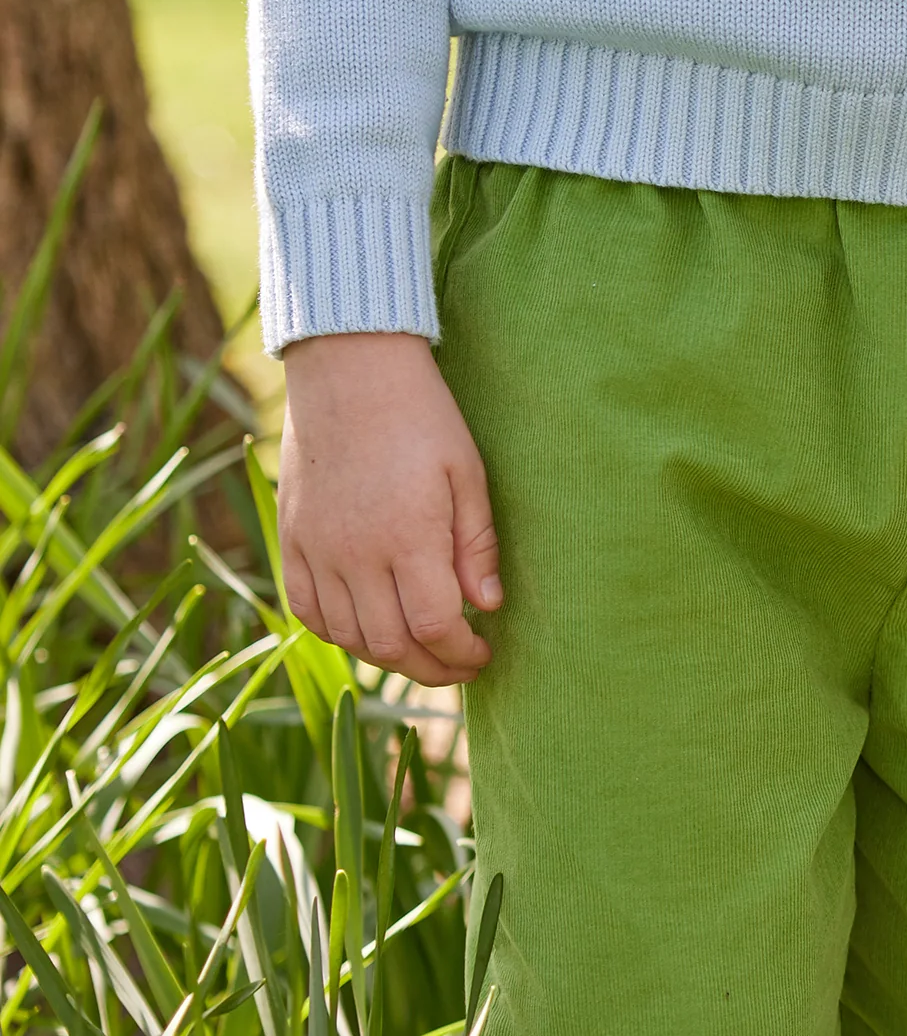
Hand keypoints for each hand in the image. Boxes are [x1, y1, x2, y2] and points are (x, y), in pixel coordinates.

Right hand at [277, 332, 503, 685]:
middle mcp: (354, 554)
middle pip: (390, 644)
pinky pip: (305, 609)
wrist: (348, 368)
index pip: (435, 627)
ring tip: (419, 648)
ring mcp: (314, 549)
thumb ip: (476, 545)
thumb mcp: (467, 473)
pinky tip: (365, 628)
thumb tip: (488, 607)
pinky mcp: (289, 538)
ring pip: (345, 636)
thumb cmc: (420, 415)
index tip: (484, 653)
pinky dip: (335, 632)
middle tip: (459, 664)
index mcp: (407, 537)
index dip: (462, 654)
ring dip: (386, 655)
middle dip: (431, 667)